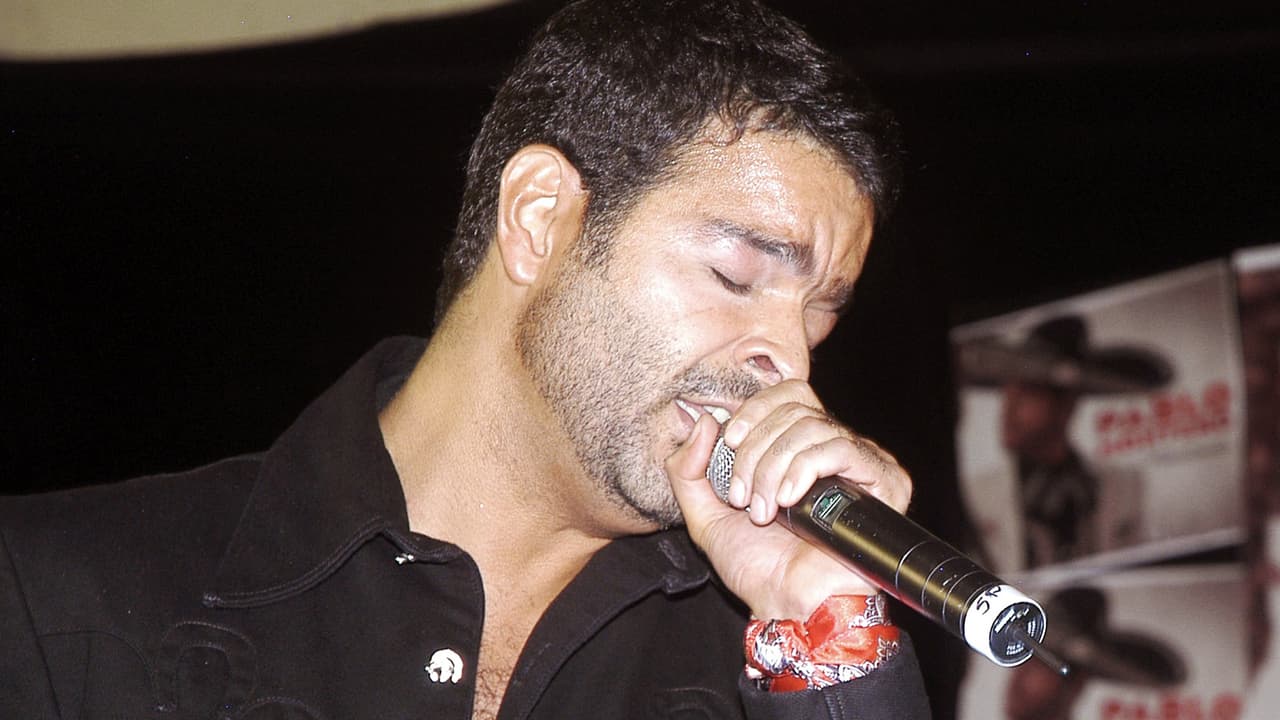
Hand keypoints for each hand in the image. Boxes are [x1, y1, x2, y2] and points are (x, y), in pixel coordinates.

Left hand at [666, 380, 912, 620]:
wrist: (788, 606)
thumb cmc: (756, 566)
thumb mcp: (704, 513)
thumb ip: (689, 467)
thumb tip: (703, 421)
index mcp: (798, 448)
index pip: (786, 394)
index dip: (754, 410)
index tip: (728, 443)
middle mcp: (833, 450)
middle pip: (794, 408)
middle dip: (755, 450)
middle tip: (742, 497)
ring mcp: (861, 464)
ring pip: (812, 426)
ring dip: (774, 467)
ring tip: (764, 511)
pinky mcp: (884, 482)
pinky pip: (841, 448)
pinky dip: (804, 469)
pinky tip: (790, 502)